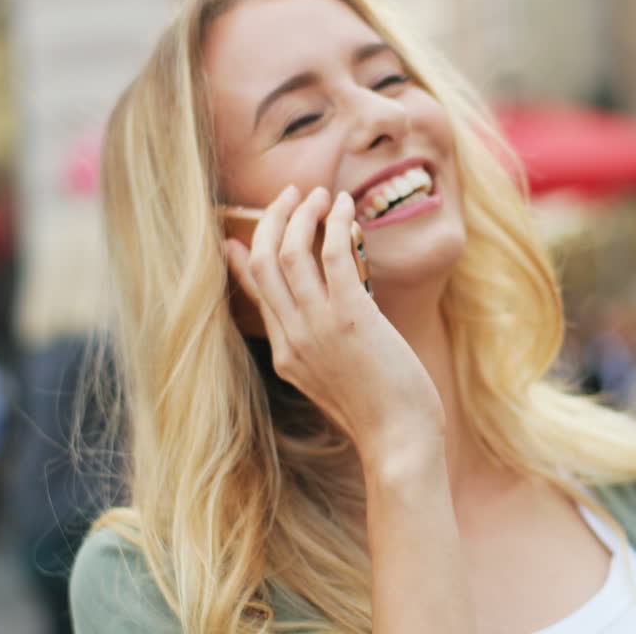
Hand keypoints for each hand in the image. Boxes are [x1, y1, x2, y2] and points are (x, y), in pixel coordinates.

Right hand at [224, 186, 445, 463]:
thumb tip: (333, 321)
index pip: (255, 294)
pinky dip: (336, 224)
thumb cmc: (382, 415)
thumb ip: (321, 351)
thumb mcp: (335, 383)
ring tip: (319, 195)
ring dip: (303, 215)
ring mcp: (318, 327)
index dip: (243, 259)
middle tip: (291, 196)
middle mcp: (293, 337)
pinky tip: (346, 208)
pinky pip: (333, 255)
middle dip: (273, 221)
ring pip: (291, 253)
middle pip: (264, 263)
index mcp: (286, 355)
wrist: (399, 441)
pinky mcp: (351, 317)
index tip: (236, 236)